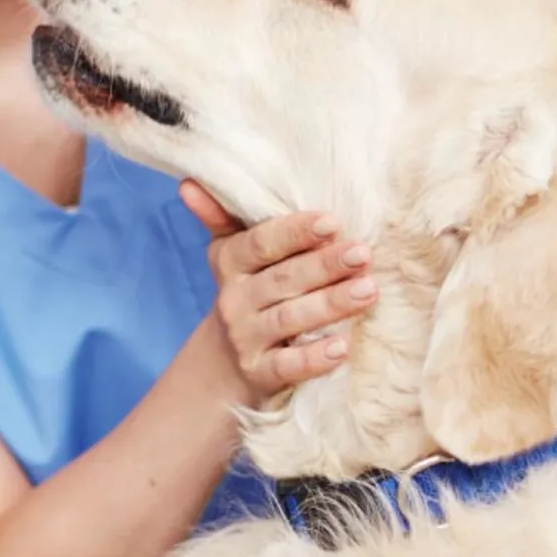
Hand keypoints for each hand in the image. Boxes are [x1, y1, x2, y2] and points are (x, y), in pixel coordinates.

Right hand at [179, 181, 377, 402]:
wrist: (227, 360)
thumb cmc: (247, 290)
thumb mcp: (231, 252)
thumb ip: (220, 215)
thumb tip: (188, 183)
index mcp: (231, 262)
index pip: (261, 243)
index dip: (295, 232)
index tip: (332, 222)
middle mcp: (235, 300)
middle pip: (282, 279)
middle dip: (324, 266)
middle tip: (363, 254)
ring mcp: (246, 338)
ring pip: (290, 319)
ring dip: (330, 305)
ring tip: (368, 291)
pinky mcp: (260, 373)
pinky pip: (287, 365)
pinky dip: (313, 359)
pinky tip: (342, 348)